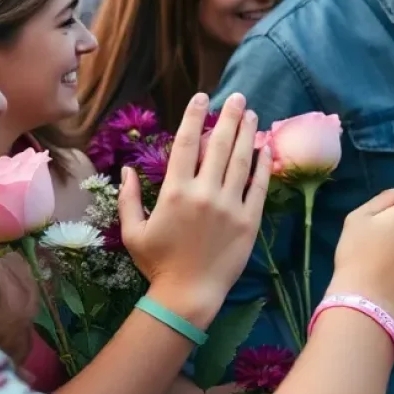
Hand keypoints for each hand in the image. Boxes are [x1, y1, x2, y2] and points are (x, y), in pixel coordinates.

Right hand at [120, 93, 271, 323]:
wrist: (188, 295)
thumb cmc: (158, 264)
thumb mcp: (133, 231)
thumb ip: (129, 198)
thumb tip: (127, 169)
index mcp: (175, 192)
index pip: (187, 144)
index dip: (195, 117)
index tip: (202, 98)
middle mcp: (204, 193)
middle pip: (220, 145)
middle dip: (230, 117)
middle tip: (239, 98)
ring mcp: (230, 206)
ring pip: (242, 161)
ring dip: (248, 135)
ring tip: (253, 115)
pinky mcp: (249, 220)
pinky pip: (259, 186)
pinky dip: (264, 165)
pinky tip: (266, 149)